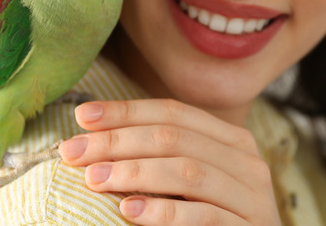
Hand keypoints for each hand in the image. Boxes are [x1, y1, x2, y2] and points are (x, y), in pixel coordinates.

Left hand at [58, 99, 282, 224]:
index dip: (125, 111)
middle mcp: (246, 161)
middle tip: (73, 151)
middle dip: (116, 141)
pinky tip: (129, 211)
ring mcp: (252, 197)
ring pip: (186, 171)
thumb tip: (92, 134)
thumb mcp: (190, 182)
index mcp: (231, 139)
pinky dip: (163, 212)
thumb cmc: (212, 220)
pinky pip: (203, 215)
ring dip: (133, 172)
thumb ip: (160, 156)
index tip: (81, 116)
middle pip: (173, 138)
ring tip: (94, 179)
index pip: (172, 112)